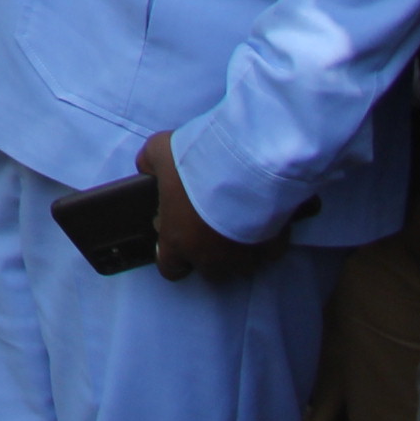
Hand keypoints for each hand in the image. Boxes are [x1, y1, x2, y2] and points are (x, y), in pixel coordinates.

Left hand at [139, 130, 288, 282]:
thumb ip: (148, 165)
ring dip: (236, 248)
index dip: (171, 254)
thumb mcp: (158, 151)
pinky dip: (265, 239)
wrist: (247, 164)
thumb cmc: (196, 163)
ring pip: (239, 264)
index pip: (169, 268)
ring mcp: (244, 258)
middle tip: (207, 221)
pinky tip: (262, 217)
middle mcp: (210, 258)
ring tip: (237, 219)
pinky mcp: (273, 249)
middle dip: (205, 251)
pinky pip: (268, 252)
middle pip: (207, 269)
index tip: (174, 233)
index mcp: (178, 241)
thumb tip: (146, 170)